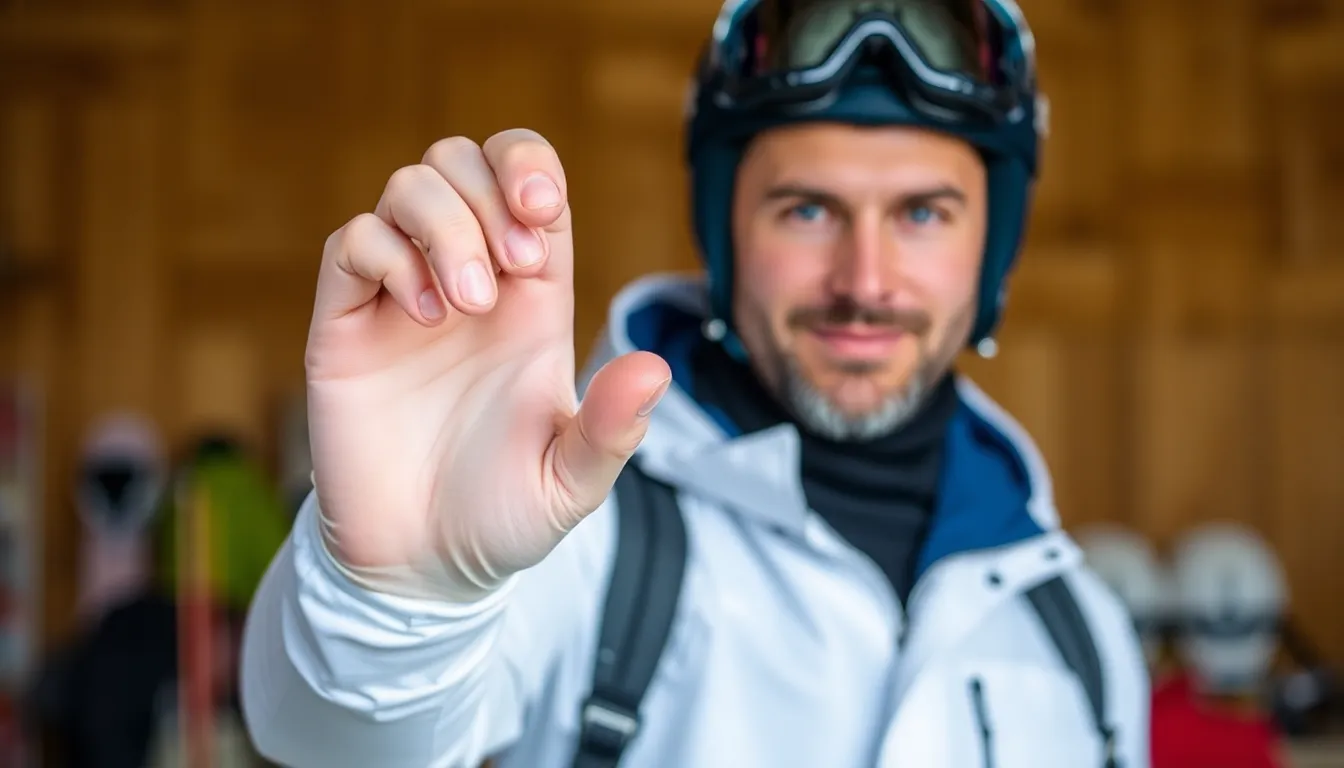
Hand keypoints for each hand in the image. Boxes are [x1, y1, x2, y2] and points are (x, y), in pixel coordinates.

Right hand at [304, 130, 670, 599]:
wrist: (421, 568)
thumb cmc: (504, 517)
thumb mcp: (573, 482)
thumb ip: (614, 429)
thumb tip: (655, 368)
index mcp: (531, 300)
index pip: (531, 184)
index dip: (532, 172)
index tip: (540, 220)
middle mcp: (468, 282)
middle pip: (463, 161)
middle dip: (488, 190)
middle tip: (511, 268)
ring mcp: (403, 298)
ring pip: (409, 187)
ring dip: (444, 225)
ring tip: (465, 304)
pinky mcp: (346, 326)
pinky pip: (352, 243)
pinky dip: (387, 257)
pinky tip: (422, 317)